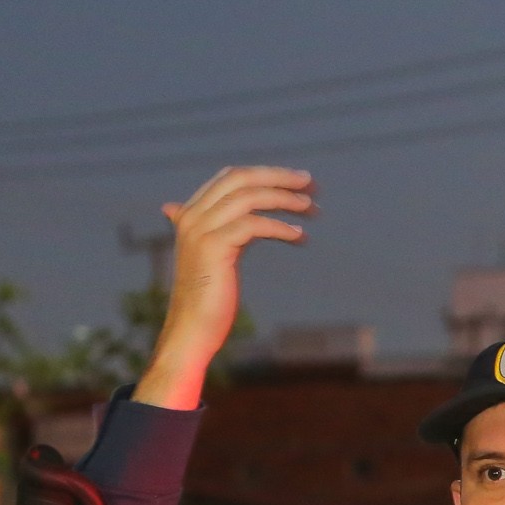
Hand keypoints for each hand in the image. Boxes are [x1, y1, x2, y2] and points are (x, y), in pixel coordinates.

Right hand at [135, 166, 315, 409]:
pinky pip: (255, 225)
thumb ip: (224, 233)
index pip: (230, 177)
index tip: (297, 181)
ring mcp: (200, 230)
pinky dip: (282, 227)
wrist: (191, 331)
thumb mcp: (215, 258)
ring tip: (313, 208)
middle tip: (311, 183)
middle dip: (279, 177)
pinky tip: (301, 235)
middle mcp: (192, 216)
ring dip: (286, 199)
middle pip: (241, 178)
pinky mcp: (213, 247)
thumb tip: (234, 221)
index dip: (266, 173)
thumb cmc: (208, 300)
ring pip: (250, 197)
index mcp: (190, 214)